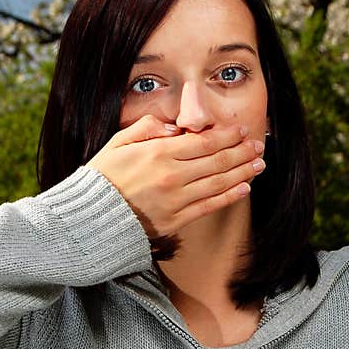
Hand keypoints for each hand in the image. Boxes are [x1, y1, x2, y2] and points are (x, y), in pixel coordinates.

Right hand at [85, 115, 265, 238]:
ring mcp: (175, 200)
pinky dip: (228, 197)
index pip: (203, 142)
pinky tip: (243, 189)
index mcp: (158, 153)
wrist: (91, 216)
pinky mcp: (175, 220)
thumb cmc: (103, 176)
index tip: (241, 132)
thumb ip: (147, 128)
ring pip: (217, 183)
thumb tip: (174, 128)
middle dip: (241, 152)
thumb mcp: (118, 142)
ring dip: (242, 173)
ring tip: (258, 165)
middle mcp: (171, 175)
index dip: (226, 136)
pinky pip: (208, 206)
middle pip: (216, 161)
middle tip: (258, 147)